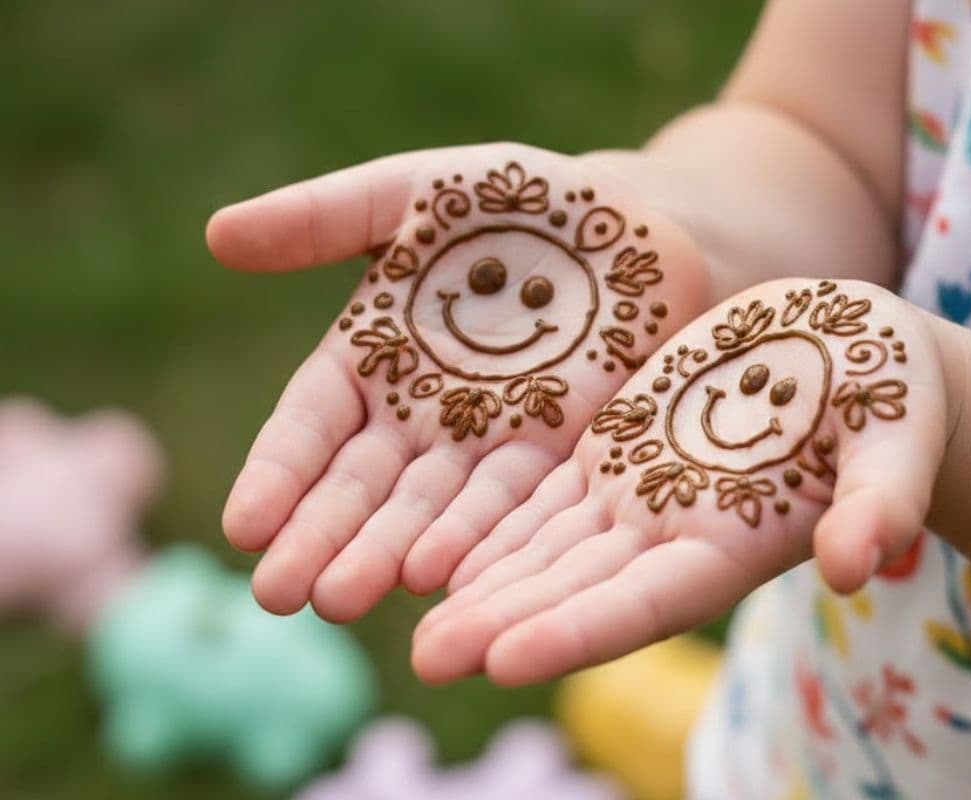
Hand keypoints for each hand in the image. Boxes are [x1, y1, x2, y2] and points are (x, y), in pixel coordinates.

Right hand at [208, 143, 707, 619]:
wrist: (635, 220)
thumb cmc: (517, 199)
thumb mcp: (416, 191)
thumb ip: (325, 217)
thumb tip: (216, 236)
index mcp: (372, 359)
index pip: (311, 428)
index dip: (278, 475)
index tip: (242, 528)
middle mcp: (421, 417)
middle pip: (362, 488)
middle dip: (322, 539)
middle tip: (280, 595)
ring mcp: (490, 442)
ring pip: (432, 510)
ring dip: (390, 554)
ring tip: (350, 599)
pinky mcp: (560, 453)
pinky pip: (518, 502)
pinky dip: (483, 539)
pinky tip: (453, 580)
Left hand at [411, 279, 949, 684]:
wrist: (855, 357)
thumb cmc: (895, 397)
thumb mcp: (900, 437)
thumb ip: (883, 501)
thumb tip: (860, 565)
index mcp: (738, 543)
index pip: (649, 601)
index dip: (580, 630)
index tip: (504, 659)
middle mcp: (675, 534)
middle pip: (577, 588)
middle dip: (502, 622)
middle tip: (424, 658)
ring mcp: (640, 496)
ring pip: (544, 547)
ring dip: (477, 579)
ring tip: (399, 605)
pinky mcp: (617, 452)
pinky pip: (542, 492)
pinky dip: (489, 519)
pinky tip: (430, 536)